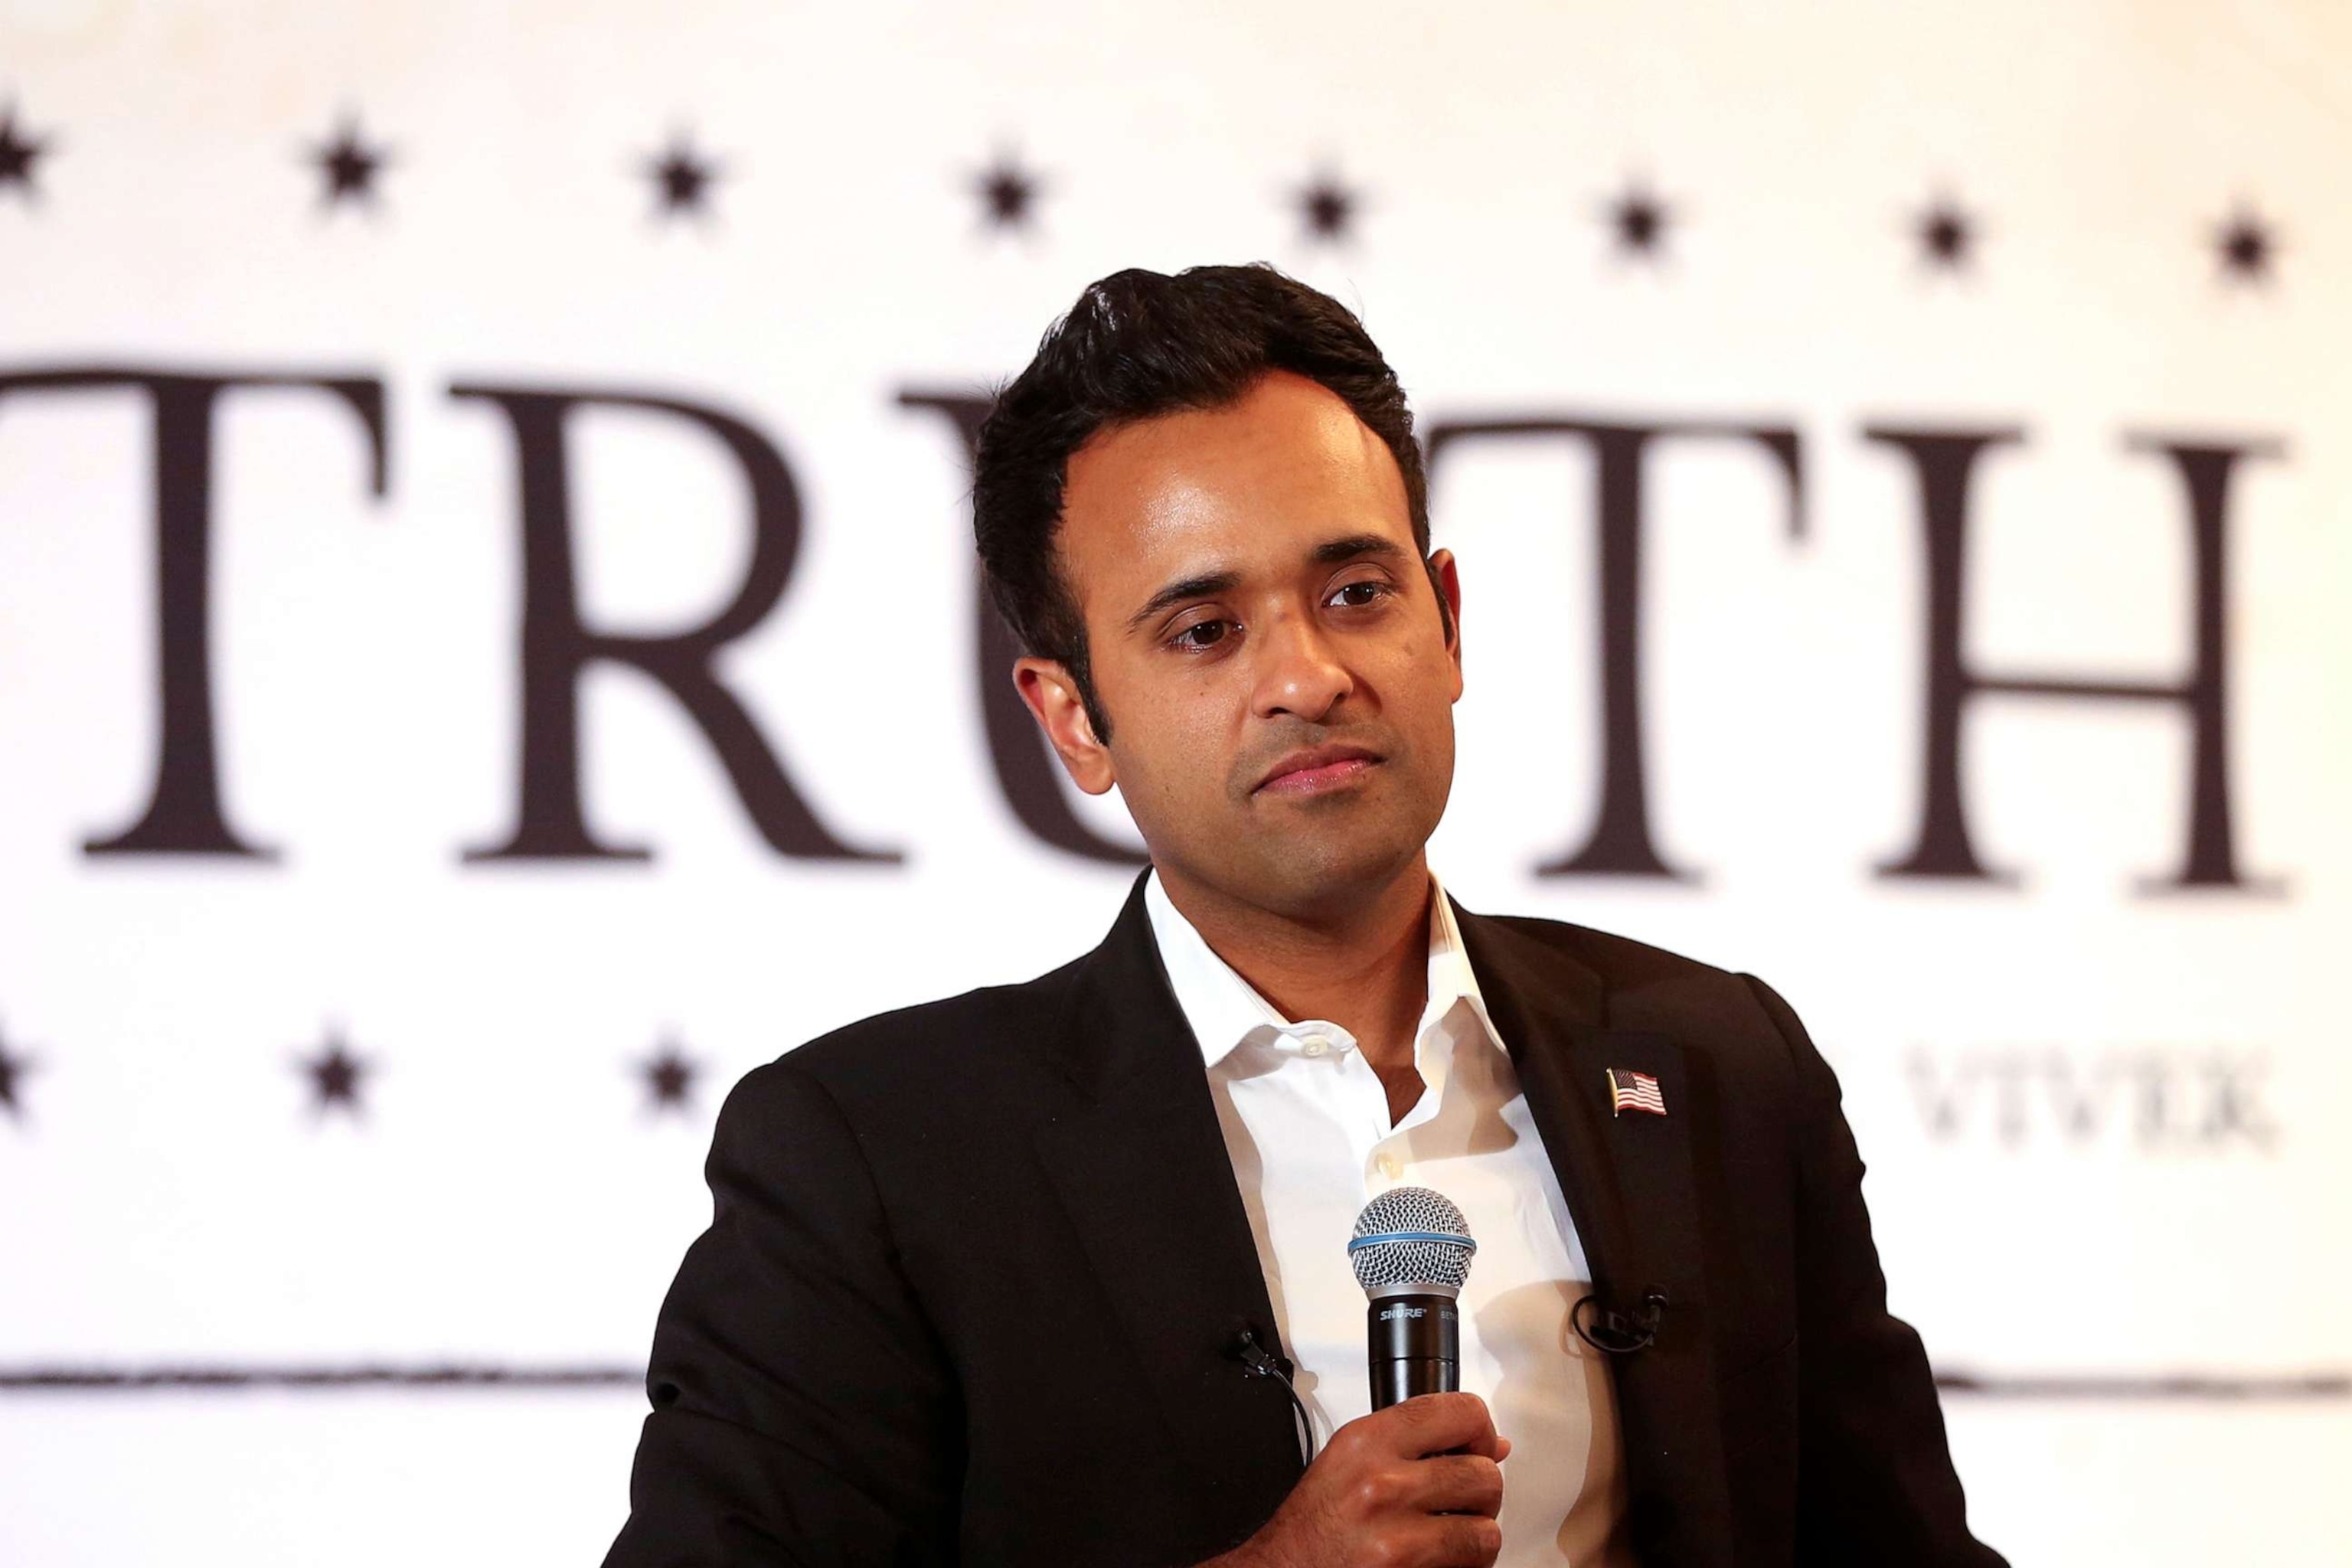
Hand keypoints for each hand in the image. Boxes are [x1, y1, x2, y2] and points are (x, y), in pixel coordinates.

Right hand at [1209, 1392, 1511, 1567]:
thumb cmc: (1314, 1526)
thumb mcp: (1350, 1463)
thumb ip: (1414, 1446)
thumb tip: (1492, 1445)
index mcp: (1366, 1443)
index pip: (1460, 1412)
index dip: (1481, 1431)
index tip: (1480, 1446)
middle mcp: (1381, 1484)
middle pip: (1483, 1474)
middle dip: (1480, 1494)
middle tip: (1462, 1502)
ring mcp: (1396, 1536)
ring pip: (1486, 1530)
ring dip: (1475, 1538)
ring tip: (1450, 1537)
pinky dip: (1464, 1567)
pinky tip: (1441, 1561)